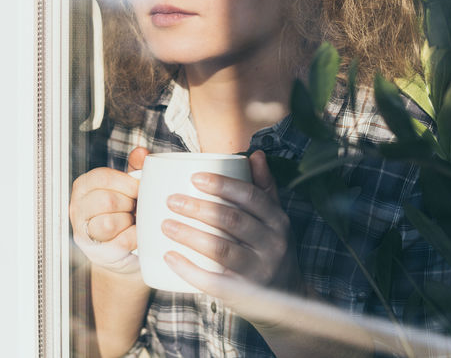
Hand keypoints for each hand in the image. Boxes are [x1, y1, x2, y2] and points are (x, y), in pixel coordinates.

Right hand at [70, 147, 147, 274]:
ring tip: (133, 220)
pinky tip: (137, 233)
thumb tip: (141, 153)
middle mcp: (77, 209)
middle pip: (107, 200)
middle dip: (128, 204)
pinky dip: (134, 236)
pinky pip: (120, 242)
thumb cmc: (125, 212)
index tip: (138, 188)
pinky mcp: (97, 253)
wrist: (125, 250)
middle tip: (135, 207)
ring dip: (128, 221)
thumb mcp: (128, 186)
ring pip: (108, 223)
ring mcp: (84, 233)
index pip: (102, 178)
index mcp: (84, 186)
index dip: (126, 183)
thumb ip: (135, 168)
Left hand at [161, 150, 302, 295]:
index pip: (251, 197)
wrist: (286, 296)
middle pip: (232, 221)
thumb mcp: (275, 219)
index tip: (195, 178)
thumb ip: (264, 187)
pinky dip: (188, 269)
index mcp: (278, 221)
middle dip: (198, 208)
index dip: (222, 185)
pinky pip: (212, 281)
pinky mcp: (242, 293)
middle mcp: (272, 245)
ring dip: (189, 235)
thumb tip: (254, 154)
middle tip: (171, 200)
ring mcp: (258, 270)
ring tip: (165, 224)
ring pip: (220, 249)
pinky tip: (169, 256)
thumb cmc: (272, 248)